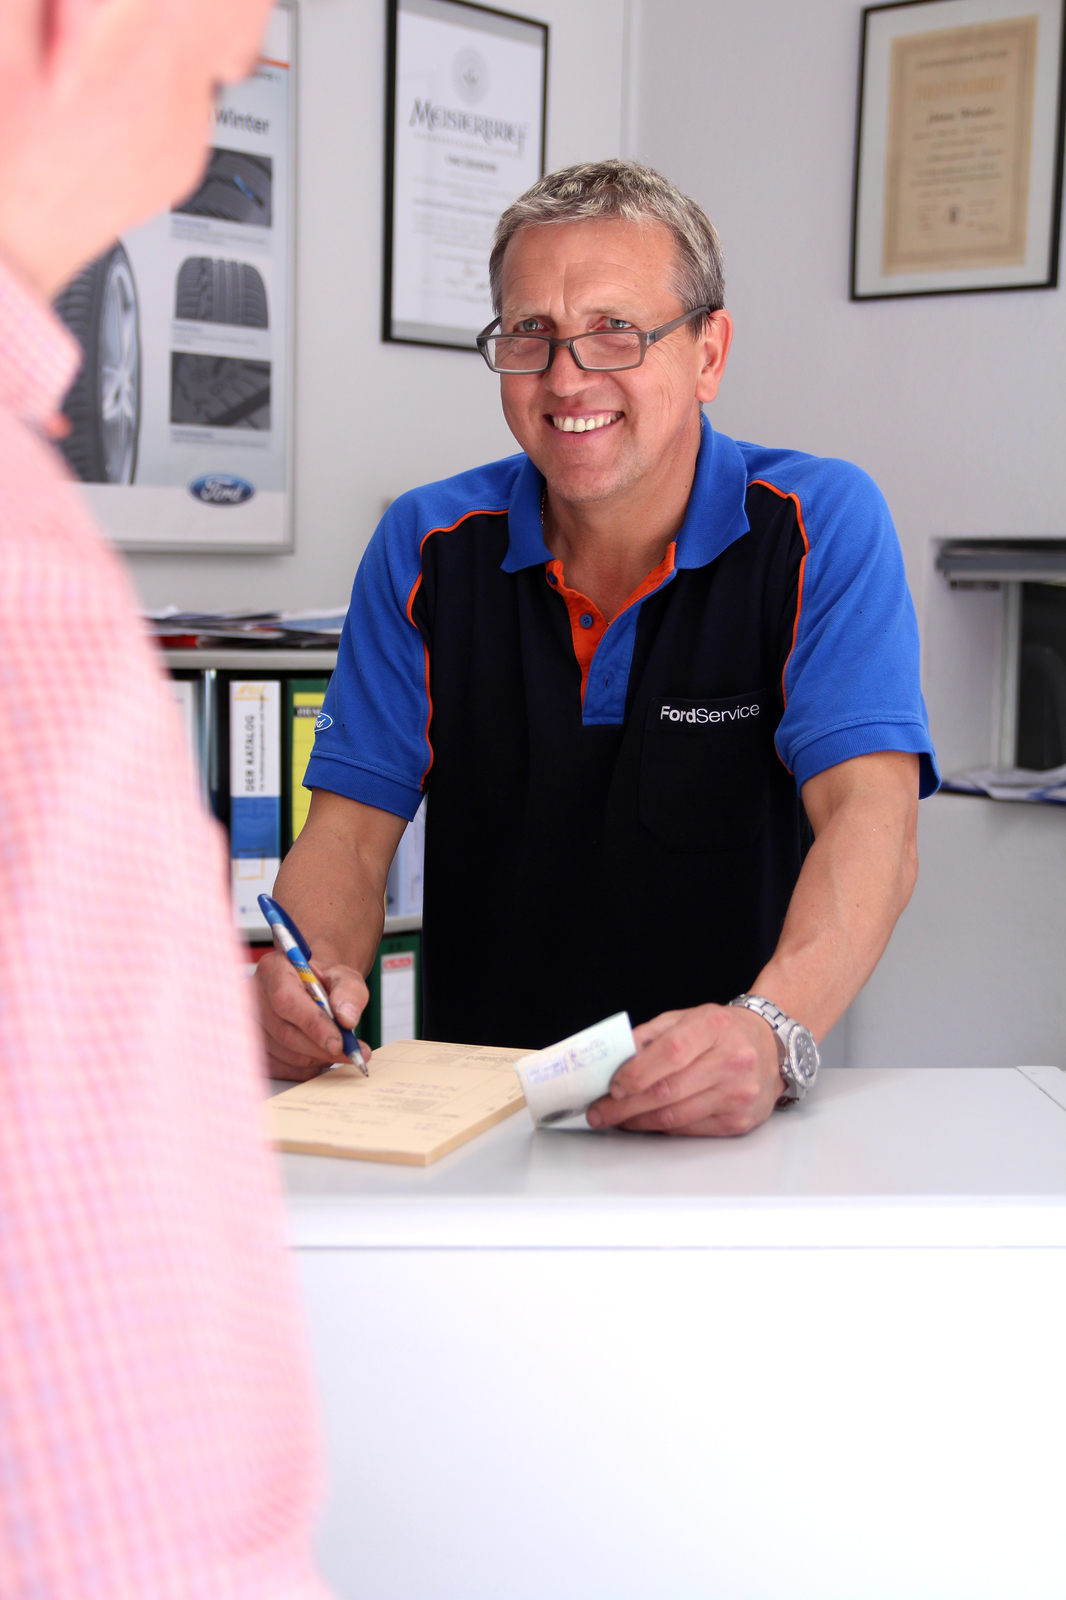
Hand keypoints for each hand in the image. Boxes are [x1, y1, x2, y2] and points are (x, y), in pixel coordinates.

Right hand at [255, 949, 370, 1080]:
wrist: (312, 992)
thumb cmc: (324, 983)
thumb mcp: (344, 978)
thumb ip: (350, 993)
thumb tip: (347, 1019)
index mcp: (274, 969)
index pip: (287, 1000)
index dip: (313, 1024)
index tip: (338, 1043)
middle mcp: (253, 995)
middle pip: (284, 1032)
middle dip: (321, 1048)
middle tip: (351, 1053)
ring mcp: (248, 1024)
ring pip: (284, 1054)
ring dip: (316, 1058)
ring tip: (334, 1047)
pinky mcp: (251, 1047)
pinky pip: (280, 1069)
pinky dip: (305, 1068)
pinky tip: (317, 1054)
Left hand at [586, 1003, 784, 1136]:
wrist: (772, 1049)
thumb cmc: (722, 1032)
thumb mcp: (686, 1018)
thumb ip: (649, 1036)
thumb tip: (614, 1062)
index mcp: (714, 1026)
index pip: (670, 1051)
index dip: (636, 1072)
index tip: (612, 1085)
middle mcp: (732, 1060)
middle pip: (668, 1090)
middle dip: (624, 1105)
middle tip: (599, 1111)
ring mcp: (738, 1093)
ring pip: (675, 1116)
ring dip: (637, 1121)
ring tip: (615, 1119)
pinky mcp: (739, 1121)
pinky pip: (688, 1129)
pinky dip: (661, 1128)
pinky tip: (644, 1122)